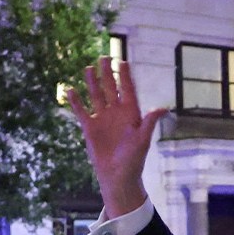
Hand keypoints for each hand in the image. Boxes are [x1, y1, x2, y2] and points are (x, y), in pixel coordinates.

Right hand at [66, 56, 166, 217]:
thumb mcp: (143, 140)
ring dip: (93, 83)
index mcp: (131, 114)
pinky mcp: (90, 127)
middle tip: (104, 57)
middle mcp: (116, 113)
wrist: (118, 176)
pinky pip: (81, 111)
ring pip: (96, 96)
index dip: (125, 76)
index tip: (123, 61)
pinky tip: (71, 90)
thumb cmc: (134, 160)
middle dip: (108, 74)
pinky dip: (76, 101)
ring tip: (89, 68)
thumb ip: (149, 122)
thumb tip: (163, 108)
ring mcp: (102, 119)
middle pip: (111, 89)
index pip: (128, 90)